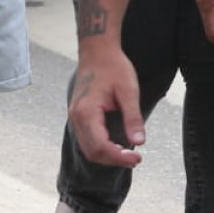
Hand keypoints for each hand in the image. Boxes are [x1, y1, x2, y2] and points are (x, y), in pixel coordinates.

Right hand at [68, 48, 144, 167]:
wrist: (98, 52)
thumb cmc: (114, 67)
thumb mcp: (129, 91)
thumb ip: (133, 118)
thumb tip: (139, 142)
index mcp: (87, 112)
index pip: (100, 146)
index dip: (118, 157)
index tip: (137, 160)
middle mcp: (76, 117)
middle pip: (92, 152)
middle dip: (113, 160)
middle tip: (136, 160)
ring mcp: (75, 117)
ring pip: (88, 148)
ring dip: (107, 156)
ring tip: (128, 156)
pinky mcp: (78, 116)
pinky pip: (87, 139)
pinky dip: (101, 147)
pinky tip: (117, 146)